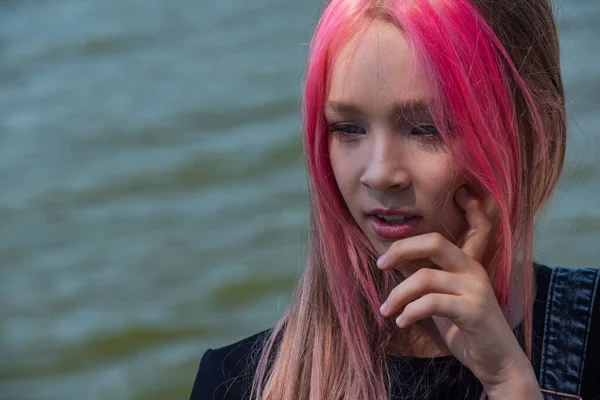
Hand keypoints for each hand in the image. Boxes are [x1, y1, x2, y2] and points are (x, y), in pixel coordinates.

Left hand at [377, 185, 538, 393]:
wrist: (496, 362)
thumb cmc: (464, 327)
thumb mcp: (442, 297)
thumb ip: (425, 275)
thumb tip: (394, 258)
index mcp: (468, 262)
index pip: (476, 226)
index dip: (472, 207)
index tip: (460, 191)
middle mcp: (474, 269)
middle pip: (435, 242)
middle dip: (401, 248)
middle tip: (380, 263)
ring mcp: (475, 289)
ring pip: (425, 277)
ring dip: (397, 295)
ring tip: (386, 310)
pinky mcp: (473, 311)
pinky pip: (431, 303)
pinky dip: (410, 311)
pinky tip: (402, 321)